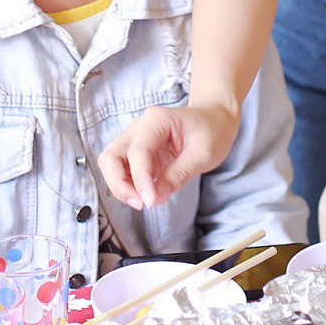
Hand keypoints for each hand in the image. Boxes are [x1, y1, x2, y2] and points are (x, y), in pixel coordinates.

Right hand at [99, 100, 242, 211]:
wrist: (215, 120)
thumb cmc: (212, 132)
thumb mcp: (203, 155)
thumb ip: (178, 176)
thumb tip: (155, 199)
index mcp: (156, 120)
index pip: (137, 152)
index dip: (140, 180)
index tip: (150, 202)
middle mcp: (139, 127)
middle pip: (110, 157)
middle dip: (119, 184)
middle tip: (141, 204)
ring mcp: (135, 139)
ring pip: (111, 165)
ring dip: (121, 186)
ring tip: (145, 201)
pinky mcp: (137, 153)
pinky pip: (122, 171)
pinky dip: (128, 186)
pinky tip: (147, 194)